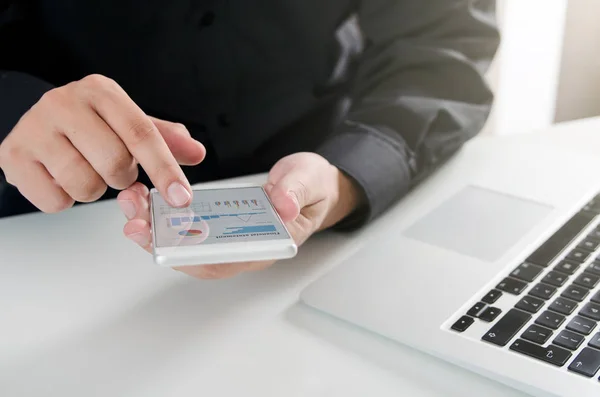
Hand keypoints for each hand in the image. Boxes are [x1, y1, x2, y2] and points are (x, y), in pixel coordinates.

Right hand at [0, 74, 204, 212]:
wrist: (37, 124)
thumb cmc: (89, 126)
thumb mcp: (128, 124)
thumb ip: (164, 139)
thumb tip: (196, 152)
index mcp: (100, 91)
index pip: (142, 134)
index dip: (165, 169)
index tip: (181, 197)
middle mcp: (64, 102)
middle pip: (115, 164)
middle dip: (123, 178)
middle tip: (114, 169)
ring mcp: (34, 128)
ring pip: (85, 186)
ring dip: (93, 190)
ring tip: (85, 170)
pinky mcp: (13, 155)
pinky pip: (56, 201)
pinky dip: (65, 200)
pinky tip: (60, 178)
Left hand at [119, 152, 363, 278]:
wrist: (311, 184)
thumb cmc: (311, 189)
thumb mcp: (309, 182)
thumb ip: (296, 192)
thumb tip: (282, 206)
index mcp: (265, 246)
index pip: (224, 261)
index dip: (191, 257)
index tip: (164, 244)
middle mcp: (242, 247)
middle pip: (196, 256)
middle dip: (161, 242)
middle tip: (135, 222)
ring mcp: (229, 236)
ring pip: (186, 242)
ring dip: (157, 227)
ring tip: (133, 204)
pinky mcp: (220, 221)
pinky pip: (189, 225)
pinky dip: (166, 214)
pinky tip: (148, 199)